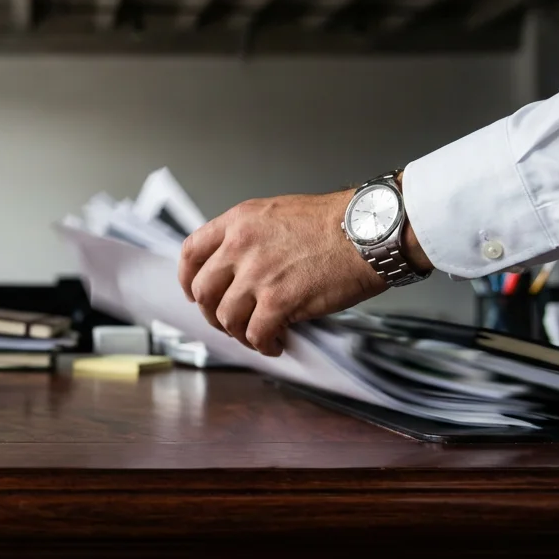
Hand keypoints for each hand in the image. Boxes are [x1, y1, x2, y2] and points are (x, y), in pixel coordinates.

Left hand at [177, 189, 428, 355]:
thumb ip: (252, 236)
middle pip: (204, 291)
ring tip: (258, 335)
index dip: (188, 279)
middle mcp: (241, 246)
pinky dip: (263, 345)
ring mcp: (257, 275)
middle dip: (213, 313)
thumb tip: (239, 268)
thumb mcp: (280, 213)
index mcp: (239, 221)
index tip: (193, 293)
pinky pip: (255, 335)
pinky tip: (276, 343)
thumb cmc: (339, 222)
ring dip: (239, 333)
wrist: (370, 231)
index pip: (192, 251)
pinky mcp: (278, 302)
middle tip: (229, 322)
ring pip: (226, 318)